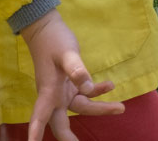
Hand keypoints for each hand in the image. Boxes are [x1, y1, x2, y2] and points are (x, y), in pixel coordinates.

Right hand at [21, 10, 122, 140]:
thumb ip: (77, 70)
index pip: (41, 115)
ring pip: (80, 107)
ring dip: (99, 108)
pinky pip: (86, 92)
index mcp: (48, 90)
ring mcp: (62, 90)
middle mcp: (54, 95)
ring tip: (120, 108)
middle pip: (61, 121)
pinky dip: (98, 90)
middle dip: (69, 136)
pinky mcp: (71, 82)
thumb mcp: (67, 52)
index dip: (36, 131)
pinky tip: (110, 86)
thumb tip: (88, 87)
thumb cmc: (54, 40)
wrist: (47, 28)